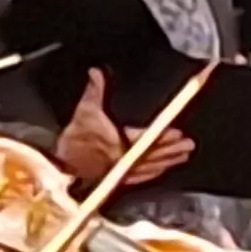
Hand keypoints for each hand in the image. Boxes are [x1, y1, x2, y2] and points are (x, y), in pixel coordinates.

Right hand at [53, 75, 194, 189]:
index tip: (178, 134)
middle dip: (173, 149)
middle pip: (154, 154)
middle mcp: (125, 159)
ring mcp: (123, 171)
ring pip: (151, 166)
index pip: (148, 138)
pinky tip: (162, 170)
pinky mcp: (117, 179)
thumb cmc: (74, 141)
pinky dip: (154, 173)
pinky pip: (141, 177)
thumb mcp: (85, 112)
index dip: (164, 136)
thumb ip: (94, 92)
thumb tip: (96, 72)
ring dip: (168, 161)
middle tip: (189, 146)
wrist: (61, 168)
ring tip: (184, 156)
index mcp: (120, 143)